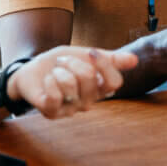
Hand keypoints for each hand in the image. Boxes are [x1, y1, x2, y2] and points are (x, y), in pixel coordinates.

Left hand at [8, 46, 137, 119]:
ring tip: (54, 72)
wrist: (32, 70)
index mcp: (99, 89)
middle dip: (72, 62)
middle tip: (63, 62)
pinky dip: (50, 81)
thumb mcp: (85, 56)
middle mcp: (88, 102)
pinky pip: (54, 96)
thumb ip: (109, 59)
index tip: (91, 52)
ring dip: (58, 70)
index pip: (114, 83)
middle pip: (90, 78)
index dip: (104, 65)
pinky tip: (47, 81)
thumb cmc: (61, 64)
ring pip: (70, 84)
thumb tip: (135, 60)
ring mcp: (70, 110)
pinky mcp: (52, 113)